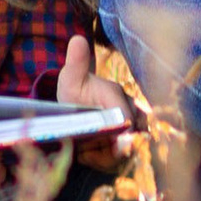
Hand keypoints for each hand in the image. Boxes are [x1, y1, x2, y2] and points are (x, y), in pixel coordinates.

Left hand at [53, 35, 137, 169]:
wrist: (75, 107)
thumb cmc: (75, 90)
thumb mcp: (71, 77)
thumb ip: (76, 63)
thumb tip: (77, 39)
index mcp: (117, 96)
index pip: (126, 117)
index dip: (120, 132)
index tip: (107, 141)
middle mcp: (129, 115)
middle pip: (130, 140)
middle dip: (109, 150)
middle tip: (86, 151)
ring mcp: (128, 133)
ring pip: (123, 154)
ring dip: (102, 157)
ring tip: (83, 151)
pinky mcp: (122, 148)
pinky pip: (116, 162)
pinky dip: (100, 161)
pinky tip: (86, 155)